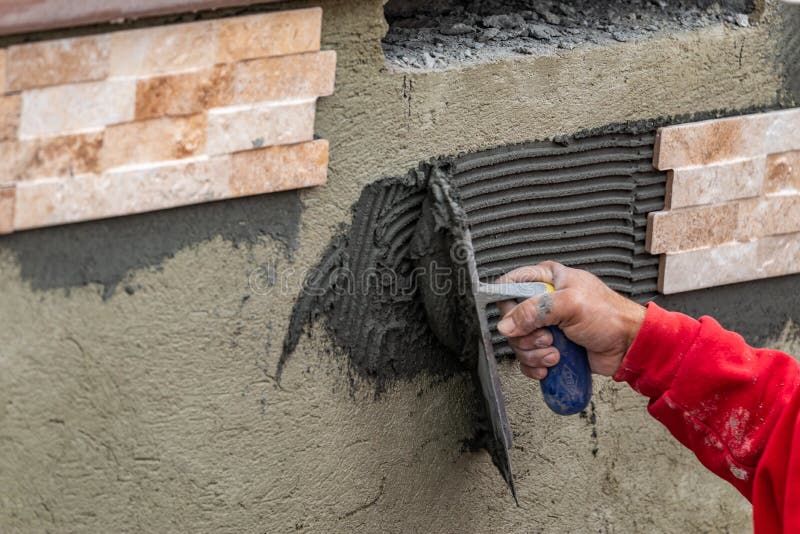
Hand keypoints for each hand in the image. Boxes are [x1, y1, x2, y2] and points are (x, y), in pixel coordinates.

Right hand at [496, 261, 645, 380]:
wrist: (628, 346)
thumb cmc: (609, 317)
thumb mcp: (571, 305)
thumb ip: (535, 310)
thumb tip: (506, 325)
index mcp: (547, 279)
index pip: (510, 285)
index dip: (508, 303)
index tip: (516, 319)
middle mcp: (543, 301)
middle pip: (510, 319)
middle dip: (525, 335)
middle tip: (548, 338)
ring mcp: (545, 325)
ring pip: (518, 341)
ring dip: (534, 353)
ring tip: (555, 354)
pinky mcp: (548, 346)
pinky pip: (527, 358)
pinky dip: (535, 365)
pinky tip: (550, 365)